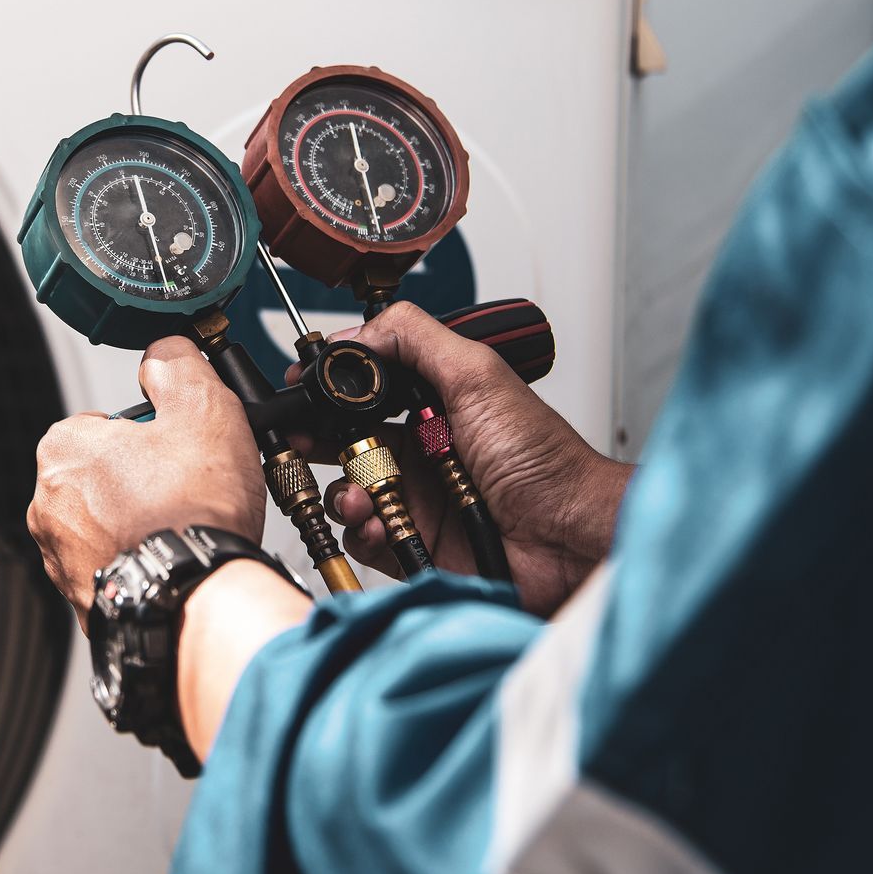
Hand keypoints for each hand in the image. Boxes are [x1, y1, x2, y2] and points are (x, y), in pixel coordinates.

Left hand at [29, 337, 267, 630]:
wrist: (196, 597)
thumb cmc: (193, 508)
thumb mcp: (201, 407)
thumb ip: (175, 366)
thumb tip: (164, 352)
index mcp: (62, 450)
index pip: (100, 424)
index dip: (146, 432)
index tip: (175, 446)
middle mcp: (46, 505)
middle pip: (102, 475)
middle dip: (140, 480)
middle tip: (185, 488)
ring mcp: (59, 557)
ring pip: (104, 524)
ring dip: (137, 523)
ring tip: (181, 527)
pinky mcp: (81, 598)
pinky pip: (111, 567)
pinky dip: (137, 563)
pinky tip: (171, 560)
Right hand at [304, 304, 630, 614]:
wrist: (568, 537)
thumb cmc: (543, 461)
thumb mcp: (478, 376)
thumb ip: (417, 339)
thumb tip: (358, 330)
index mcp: (433, 404)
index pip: (366, 389)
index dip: (331, 390)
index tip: (304, 388)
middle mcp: (421, 449)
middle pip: (346, 440)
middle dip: (320, 440)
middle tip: (307, 440)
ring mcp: (416, 498)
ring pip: (349, 490)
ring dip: (342, 491)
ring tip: (359, 495)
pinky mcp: (415, 543)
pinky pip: (365, 536)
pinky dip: (361, 531)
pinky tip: (378, 523)